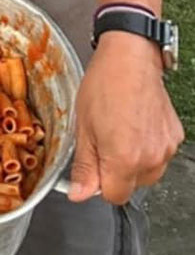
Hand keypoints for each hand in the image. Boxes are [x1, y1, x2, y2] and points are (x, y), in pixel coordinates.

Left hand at [69, 30, 183, 203]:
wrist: (130, 57)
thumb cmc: (104, 85)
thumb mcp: (83, 126)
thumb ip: (84, 166)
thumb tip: (79, 194)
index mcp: (124, 160)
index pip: (113, 197)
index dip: (98, 183)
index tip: (93, 163)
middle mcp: (151, 159)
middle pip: (131, 186)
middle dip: (115, 171)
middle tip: (103, 139)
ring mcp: (166, 148)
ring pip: (146, 172)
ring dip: (132, 160)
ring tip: (119, 129)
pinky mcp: (175, 136)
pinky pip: (158, 154)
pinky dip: (147, 146)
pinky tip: (135, 123)